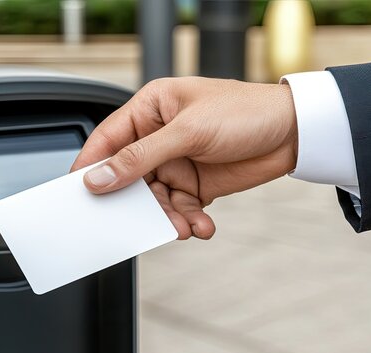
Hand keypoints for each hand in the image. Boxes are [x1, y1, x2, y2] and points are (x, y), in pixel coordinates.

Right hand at [71, 77, 297, 239]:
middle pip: (128, 176)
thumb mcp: (187, 131)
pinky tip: (200, 225)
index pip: (107, 139)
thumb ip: (140, 157)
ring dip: (165, 216)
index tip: (76, 192)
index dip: (89, 165)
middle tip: (127, 223)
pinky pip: (180, 208)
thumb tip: (99, 177)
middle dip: (131, 201)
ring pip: (154, 199)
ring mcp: (177, 162)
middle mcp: (159, 136)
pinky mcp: (196, 184)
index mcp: (150, 109)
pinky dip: (188, 220)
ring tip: (181, 226)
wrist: (295, 132)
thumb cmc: (244, 112)